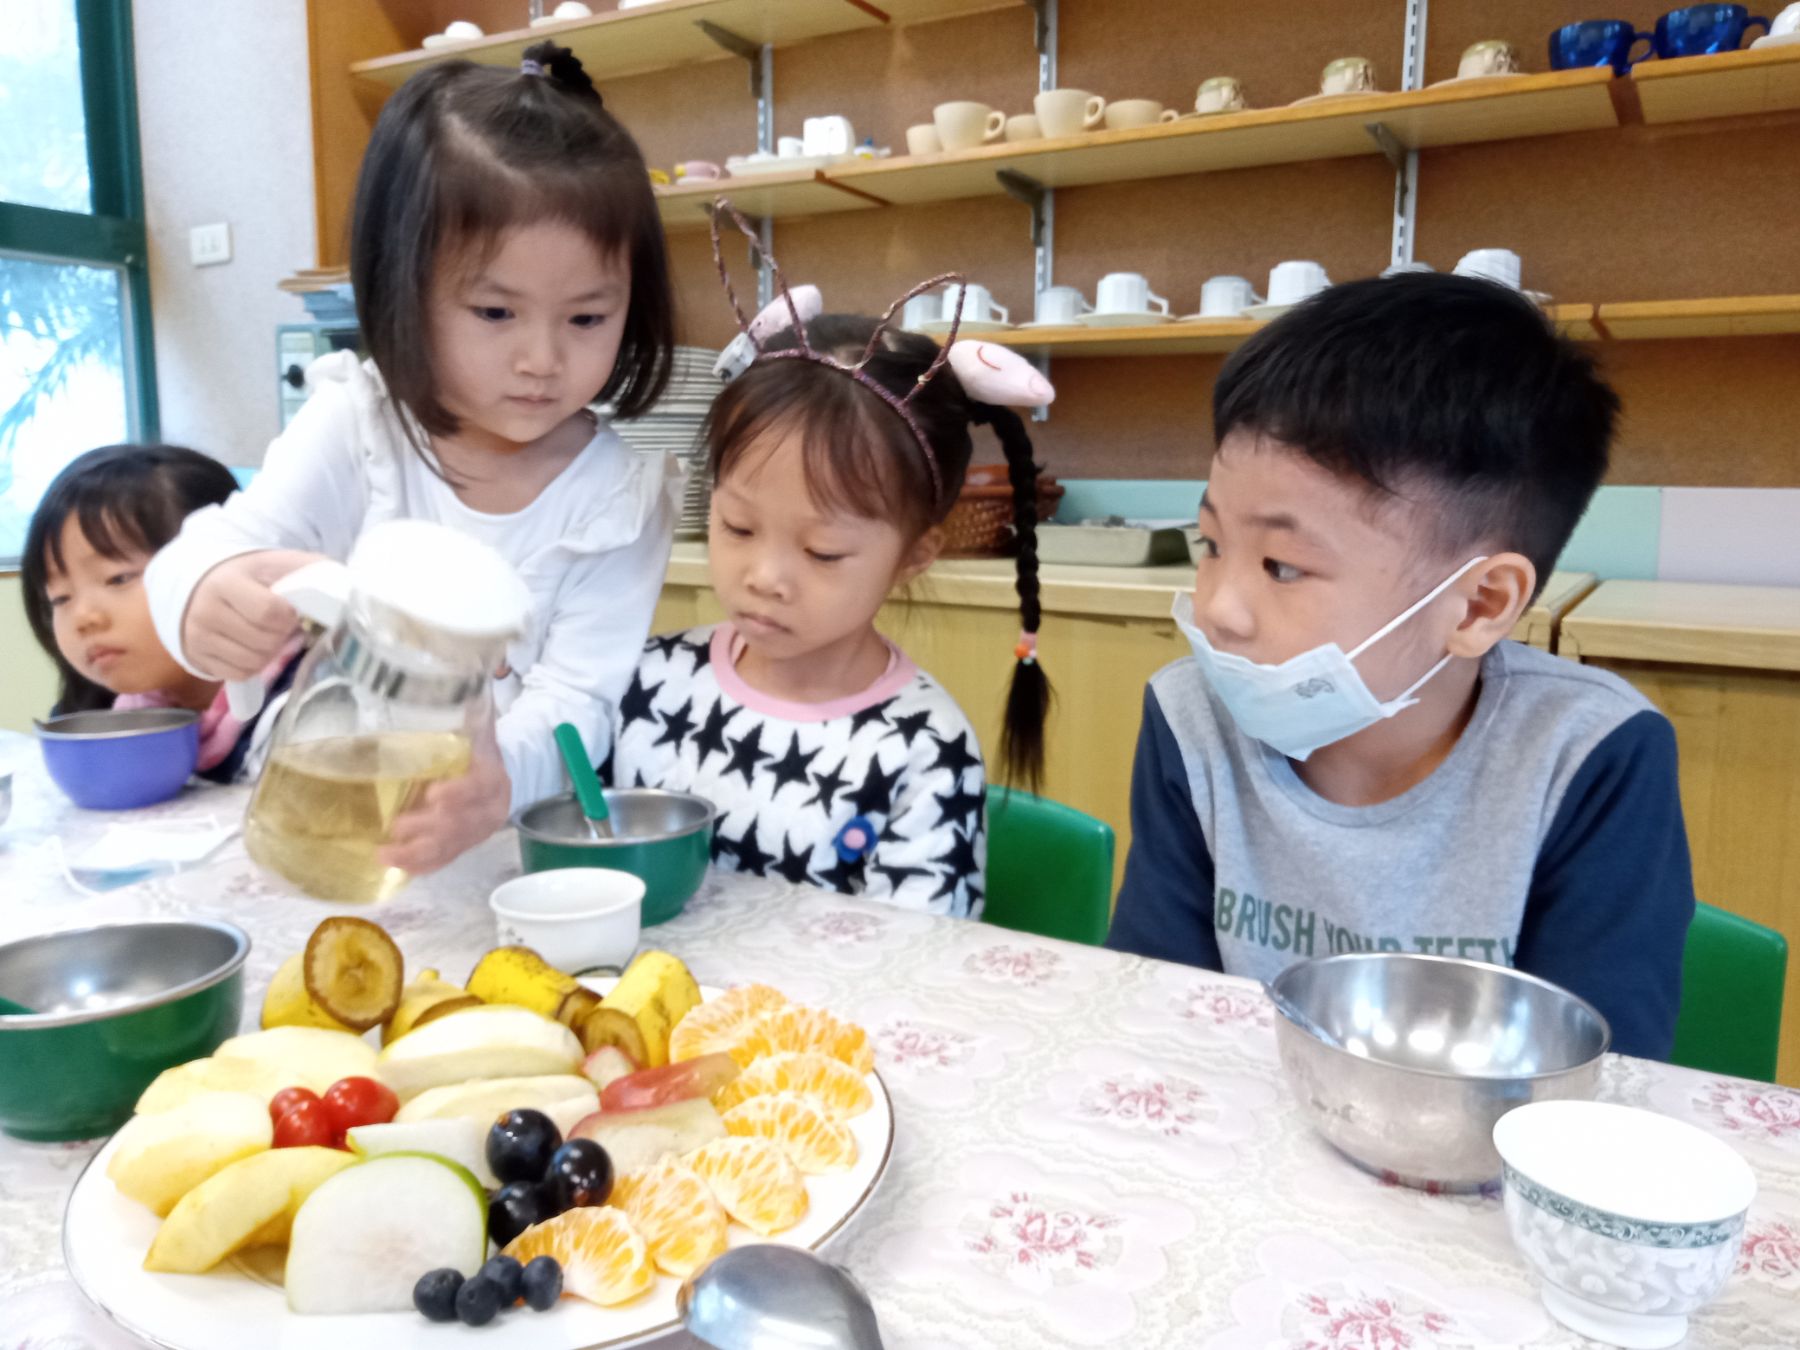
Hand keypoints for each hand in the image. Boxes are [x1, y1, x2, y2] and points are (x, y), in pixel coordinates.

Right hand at [181, 550, 326, 679]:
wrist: (199, 585)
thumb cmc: (248, 575)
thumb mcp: (275, 563)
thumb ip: (308, 569)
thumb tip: (346, 589)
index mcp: (225, 583)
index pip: (268, 612)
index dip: (289, 617)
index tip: (292, 612)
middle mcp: (206, 612)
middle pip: (263, 641)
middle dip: (282, 636)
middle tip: (284, 626)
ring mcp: (198, 638)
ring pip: (252, 662)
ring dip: (271, 653)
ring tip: (270, 636)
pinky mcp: (198, 658)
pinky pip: (238, 674)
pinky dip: (254, 666)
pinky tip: (254, 648)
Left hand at [380, 718, 512, 876]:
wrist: (504, 782)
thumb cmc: (482, 754)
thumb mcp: (482, 732)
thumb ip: (474, 715)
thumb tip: (465, 681)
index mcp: (492, 780)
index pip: (478, 789)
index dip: (458, 793)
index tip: (433, 793)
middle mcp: (487, 811)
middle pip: (460, 824)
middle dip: (428, 827)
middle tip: (396, 825)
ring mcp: (474, 833)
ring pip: (448, 847)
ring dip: (416, 853)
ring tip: (384, 854)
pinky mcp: (461, 846)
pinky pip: (443, 861)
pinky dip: (420, 866)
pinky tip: (396, 867)